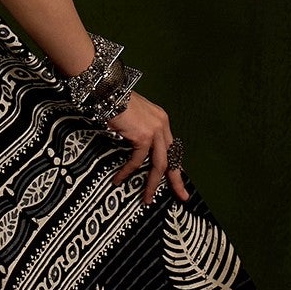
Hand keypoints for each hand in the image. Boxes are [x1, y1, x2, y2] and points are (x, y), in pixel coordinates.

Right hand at [105, 91, 187, 205]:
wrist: (108, 91)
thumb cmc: (115, 100)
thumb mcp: (133, 116)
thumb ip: (139, 129)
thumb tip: (135, 146)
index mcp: (161, 120)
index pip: (172, 148)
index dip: (175, 165)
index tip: (178, 181)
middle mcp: (162, 125)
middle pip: (172, 158)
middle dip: (176, 180)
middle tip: (182, 196)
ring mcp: (155, 131)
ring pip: (159, 164)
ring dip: (152, 184)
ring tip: (146, 198)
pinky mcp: (144, 136)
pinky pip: (137, 160)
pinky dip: (127, 171)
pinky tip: (119, 180)